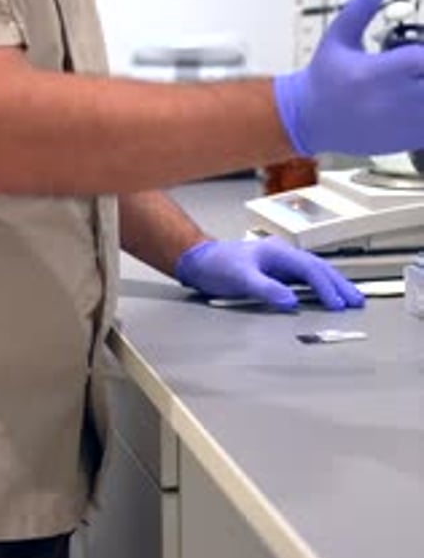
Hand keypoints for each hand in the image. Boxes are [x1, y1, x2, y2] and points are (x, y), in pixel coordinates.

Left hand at [175, 237, 363, 311]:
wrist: (199, 260)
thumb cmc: (216, 265)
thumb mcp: (240, 278)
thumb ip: (266, 289)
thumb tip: (291, 301)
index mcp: (277, 252)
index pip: (310, 270)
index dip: (326, 287)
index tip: (338, 304)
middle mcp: (282, 255)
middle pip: (318, 268)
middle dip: (339, 284)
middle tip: (357, 301)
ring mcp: (280, 263)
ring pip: (314, 272)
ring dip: (332, 285)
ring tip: (350, 299)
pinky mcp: (275, 272)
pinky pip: (304, 278)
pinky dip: (318, 287)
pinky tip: (325, 296)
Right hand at [274, 0, 423, 155]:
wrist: (307, 119)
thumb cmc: (322, 79)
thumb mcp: (337, 38)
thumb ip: (360, 10)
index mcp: (375, 73)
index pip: (419, 60)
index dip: (421, 57)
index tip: (417, 53)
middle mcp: (389, 100)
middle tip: (417, 69)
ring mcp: (399, 124)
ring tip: (416, 82)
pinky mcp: (403, 140)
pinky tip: (417, 103)